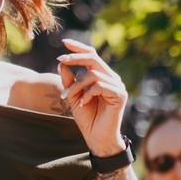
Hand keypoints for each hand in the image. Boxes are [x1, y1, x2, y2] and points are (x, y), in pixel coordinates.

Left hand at [54, 40, 131, 156]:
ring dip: (77, 84)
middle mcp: (112, 78)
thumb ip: (69, 81)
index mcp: (102, 76)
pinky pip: (100, 86)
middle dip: (75, 57)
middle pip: (93, 58)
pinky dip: (88, 93)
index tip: (64, 41)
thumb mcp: (73, 96)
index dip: (79, 47)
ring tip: (68, 97)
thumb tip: (61, 63)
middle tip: (60, 59)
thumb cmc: (87, 118)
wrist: (96, 138)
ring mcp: (118, 86)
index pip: (92, 55)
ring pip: (93, 74)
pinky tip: (84, 103)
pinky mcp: (120, 95)